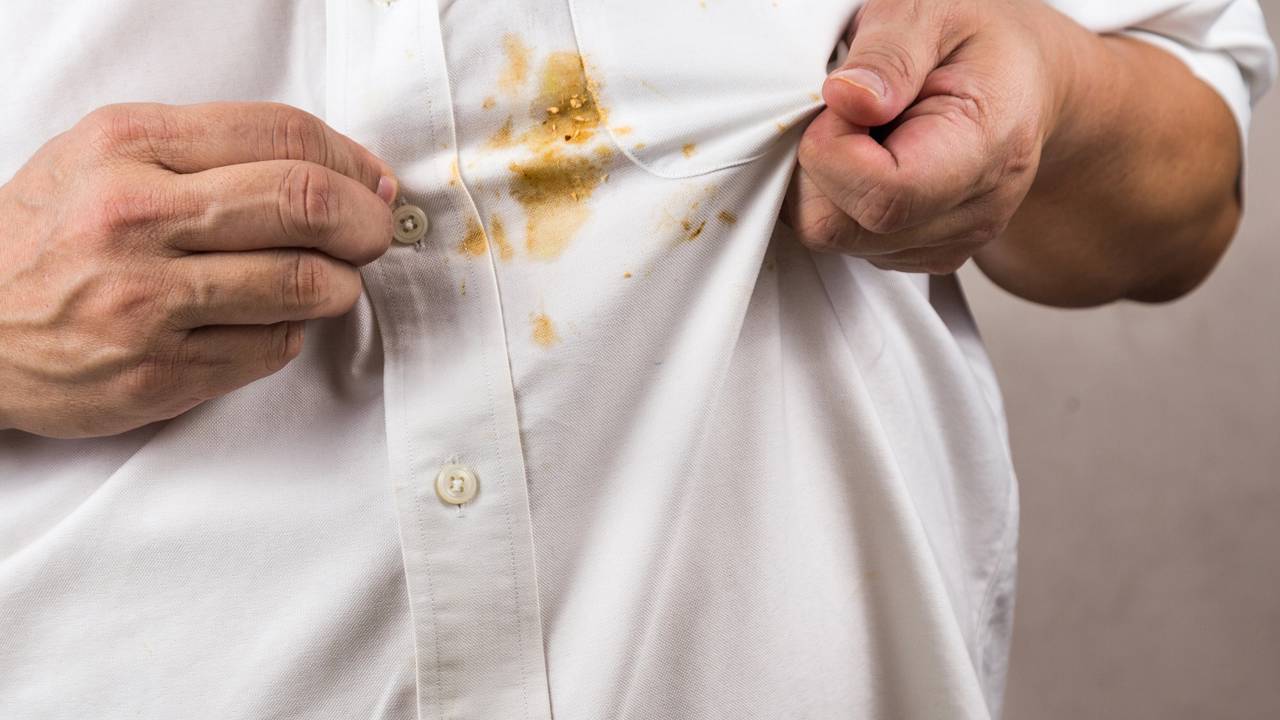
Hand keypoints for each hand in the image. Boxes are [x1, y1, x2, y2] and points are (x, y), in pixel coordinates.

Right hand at [0, 102, 397, 437]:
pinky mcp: (159, 374)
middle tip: (374, 234)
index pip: (282, 135)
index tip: (369, 182)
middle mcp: (133, 219)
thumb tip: (343, 168)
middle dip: (366, 221)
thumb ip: (214, 150)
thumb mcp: (105, 156)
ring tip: (329, 280)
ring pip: (305, 284)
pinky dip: (293, 331)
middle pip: (305, 205)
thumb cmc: (47, 238)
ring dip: (342, 284)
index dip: (350, 159)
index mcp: (125, 146)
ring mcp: (145, 303)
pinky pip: (274, 347)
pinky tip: (270, 320)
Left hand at [786, 0, 1075, 273]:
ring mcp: (948, 242)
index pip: (884, 195)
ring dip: (827, 185)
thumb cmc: (977, 42)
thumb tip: (847, 99)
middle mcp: (974, 211)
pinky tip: (872, 159)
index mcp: (985, 148)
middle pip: (843, 229)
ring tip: (866, 133)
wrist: (1025, 81)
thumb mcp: (934, 10)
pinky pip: (847, 243)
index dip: (833, 151)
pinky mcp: (923, 254)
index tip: (840, 100)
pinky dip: (840, 202)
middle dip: (817, 170)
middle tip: (844, 114)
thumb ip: (890, 52)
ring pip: (836, 240)